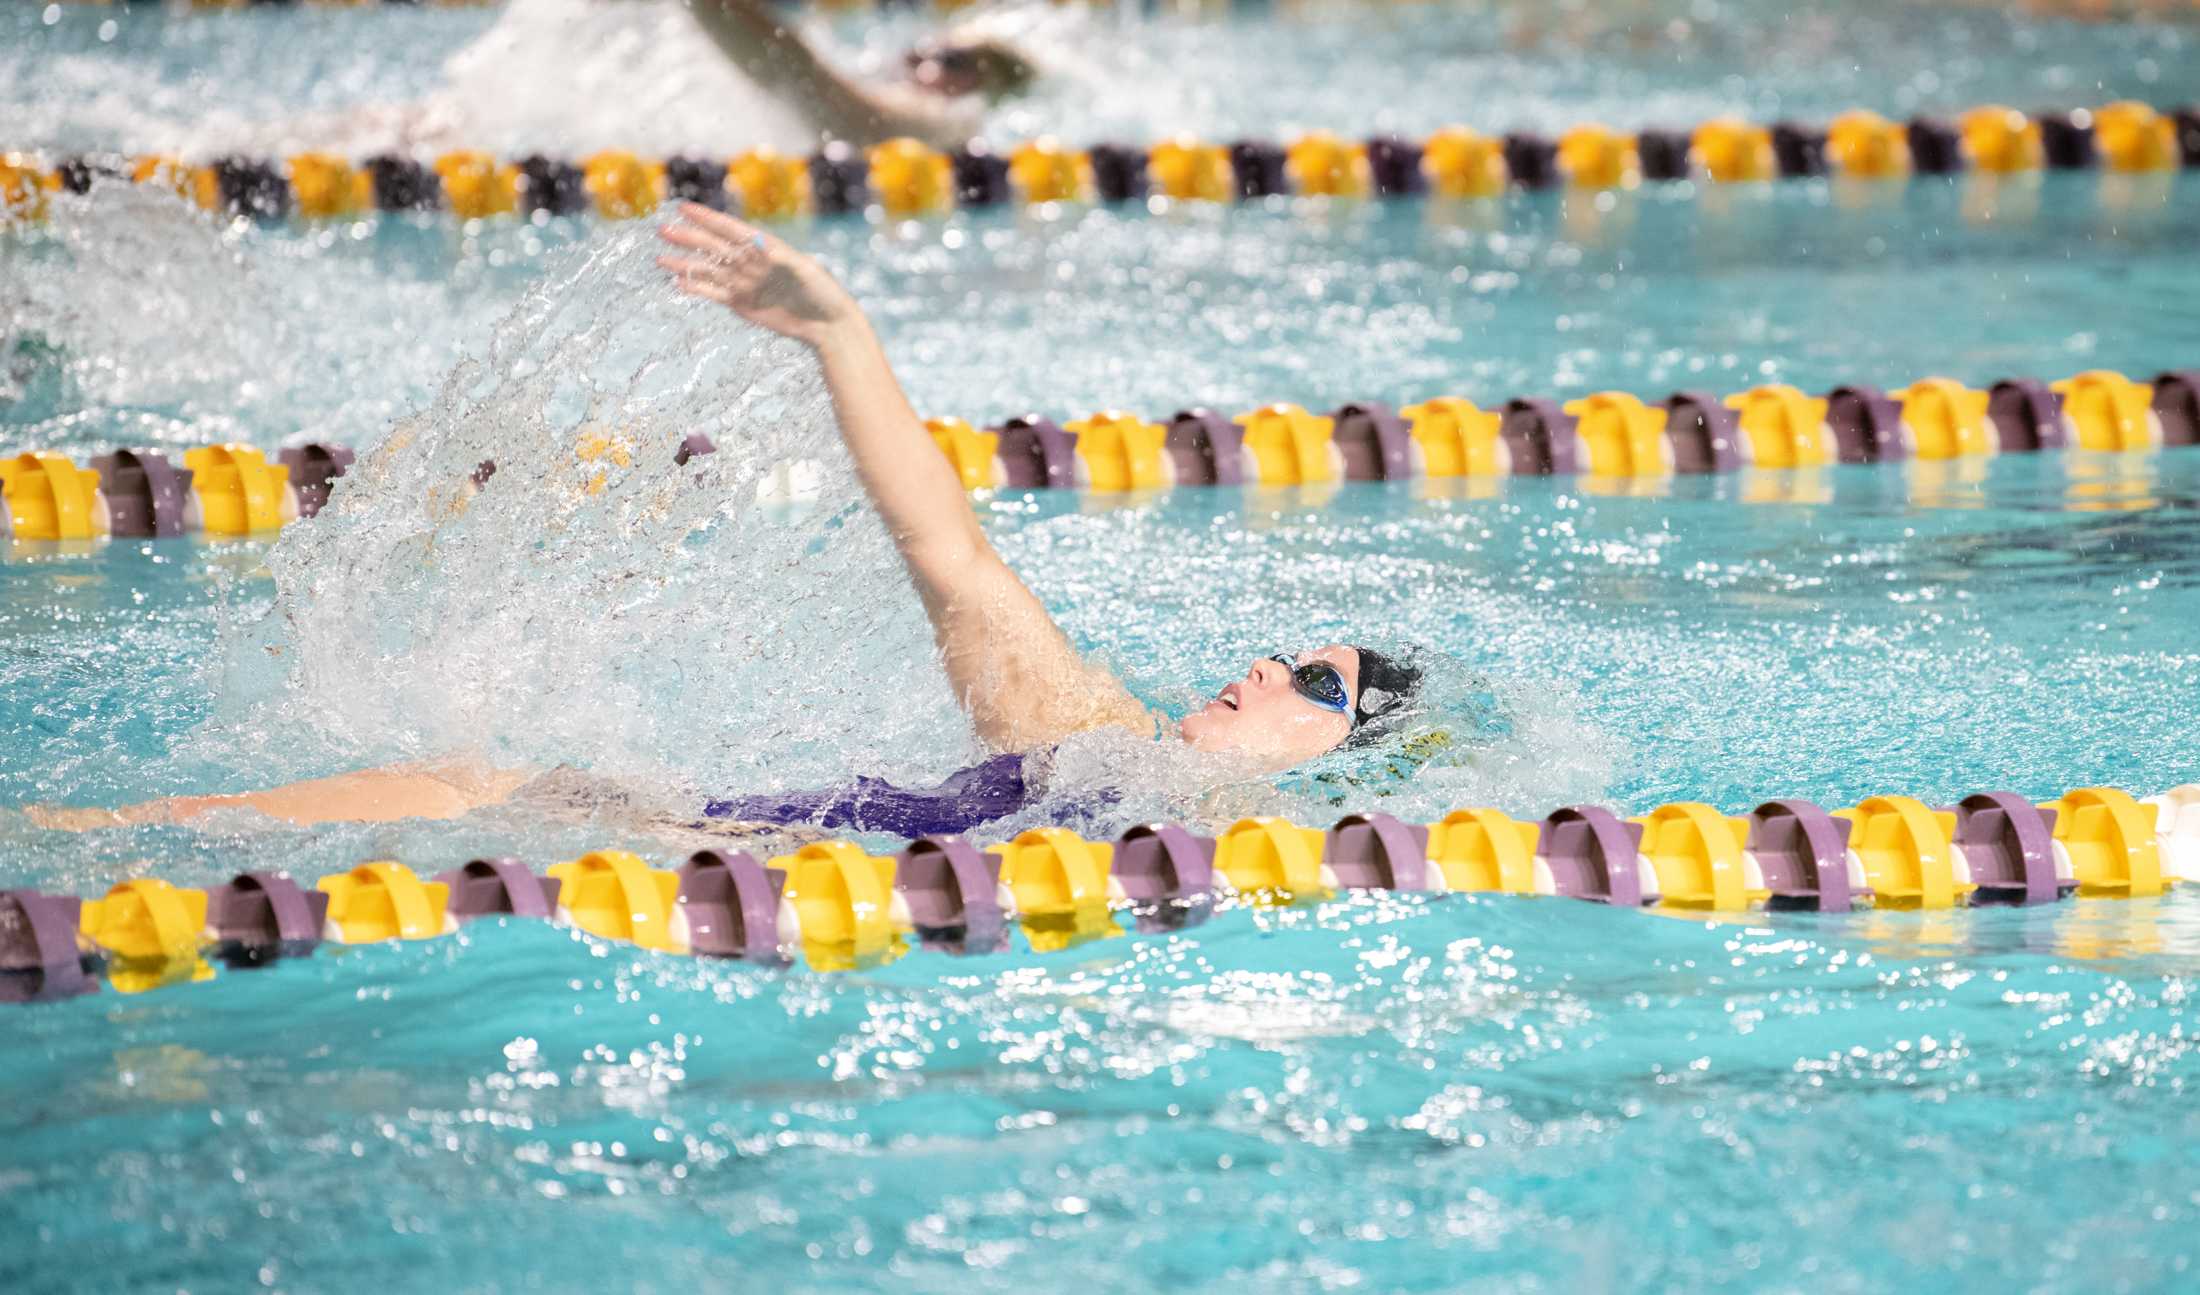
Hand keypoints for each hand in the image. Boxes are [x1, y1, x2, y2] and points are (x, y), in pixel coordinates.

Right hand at [656, 203, 861, 347]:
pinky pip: (715, 294)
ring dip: (685, 264)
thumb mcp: (805, 271)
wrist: (826, 324)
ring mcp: (745, 283)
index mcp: (764, 247)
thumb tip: (756, 243)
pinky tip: (678, 283)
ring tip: (660, 259)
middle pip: (714, 247)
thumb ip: (781, 258)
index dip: (707, 218)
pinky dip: (697, 288)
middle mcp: (751, 262)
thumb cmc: (822, 292)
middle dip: (689, 238)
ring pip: (709, 270)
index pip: (730, 229)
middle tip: (663, 230)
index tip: (684, 208)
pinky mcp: (742, 304)